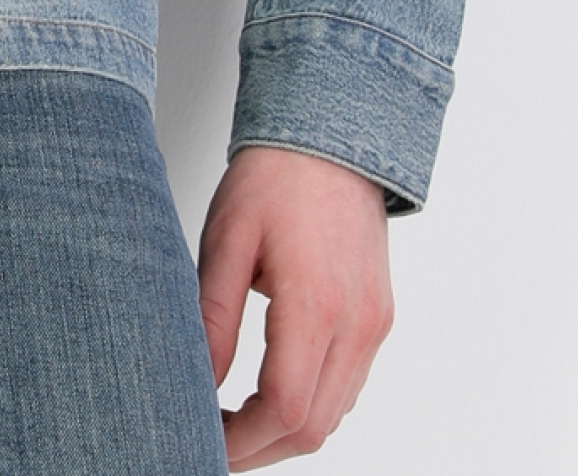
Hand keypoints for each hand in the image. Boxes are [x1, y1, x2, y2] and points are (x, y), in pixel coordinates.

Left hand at [197, 147, 393, 465]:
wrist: (331, 133)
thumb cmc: (275, 177)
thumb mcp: (225, 241)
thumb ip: (212, 318)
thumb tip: (197, 382)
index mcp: (316, 303)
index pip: (286, 410)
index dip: (242, 440)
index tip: (205, 439)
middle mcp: (357, 323)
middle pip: (315, 427)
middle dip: (261, 447)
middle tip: (213, 440)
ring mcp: (374, 323)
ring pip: (336, 413)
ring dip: (288, 431)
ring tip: (236, 419)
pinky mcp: (379, 317)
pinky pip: (350, 385)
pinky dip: (314, 402)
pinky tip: (275, 389)